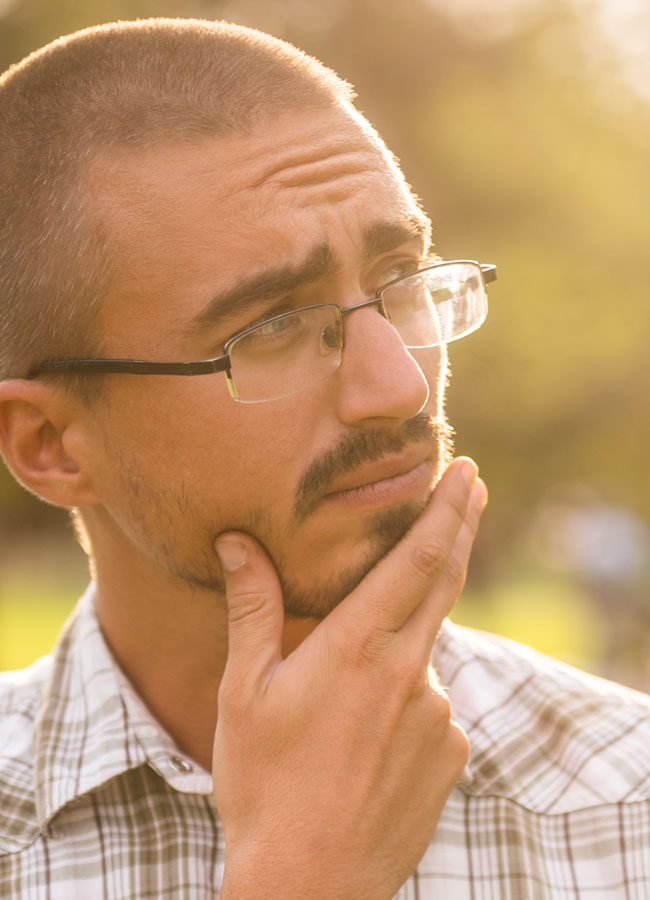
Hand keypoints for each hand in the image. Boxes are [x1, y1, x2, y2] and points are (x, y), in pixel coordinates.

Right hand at [213, 457, 486, 899]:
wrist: (309, 885)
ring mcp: (438, 716)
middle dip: (462, 526)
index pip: (418, 561)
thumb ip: (252, 608)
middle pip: (446, 582)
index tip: (466, 472)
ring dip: (402, 641)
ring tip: (345, 698)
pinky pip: (432, 702)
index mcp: (357, 649)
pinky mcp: (451, 752)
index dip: (446, 510)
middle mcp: (410, 673)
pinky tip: (364, 740)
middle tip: (474, 486)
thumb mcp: (244, 692)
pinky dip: (406, 696)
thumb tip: (236, 541)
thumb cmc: (263, 784)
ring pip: (426, 650)